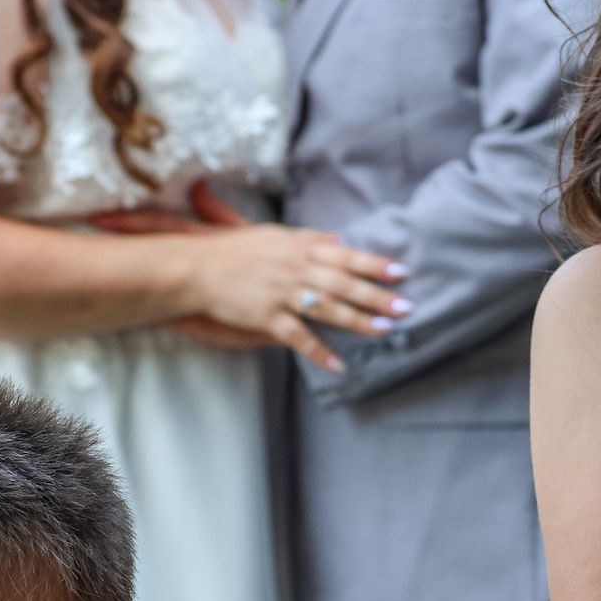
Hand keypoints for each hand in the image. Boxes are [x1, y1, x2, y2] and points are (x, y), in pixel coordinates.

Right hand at [90, 178, 407, 375]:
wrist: (193, 266)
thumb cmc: (232, 249)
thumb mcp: (273, 234)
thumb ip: (309, 239)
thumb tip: (339, 239)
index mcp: (299, 246)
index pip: (345, 254)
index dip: (375, 263)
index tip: (401, 270)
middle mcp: (295, 268)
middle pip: (344, 283)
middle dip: (378, 295)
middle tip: (407, 305)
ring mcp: (281, 293)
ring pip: (328, 308)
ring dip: (359, 320)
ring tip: (386, 330)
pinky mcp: (266, 317)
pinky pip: (298, 338)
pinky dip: (319, 352)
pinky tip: (339, 365)